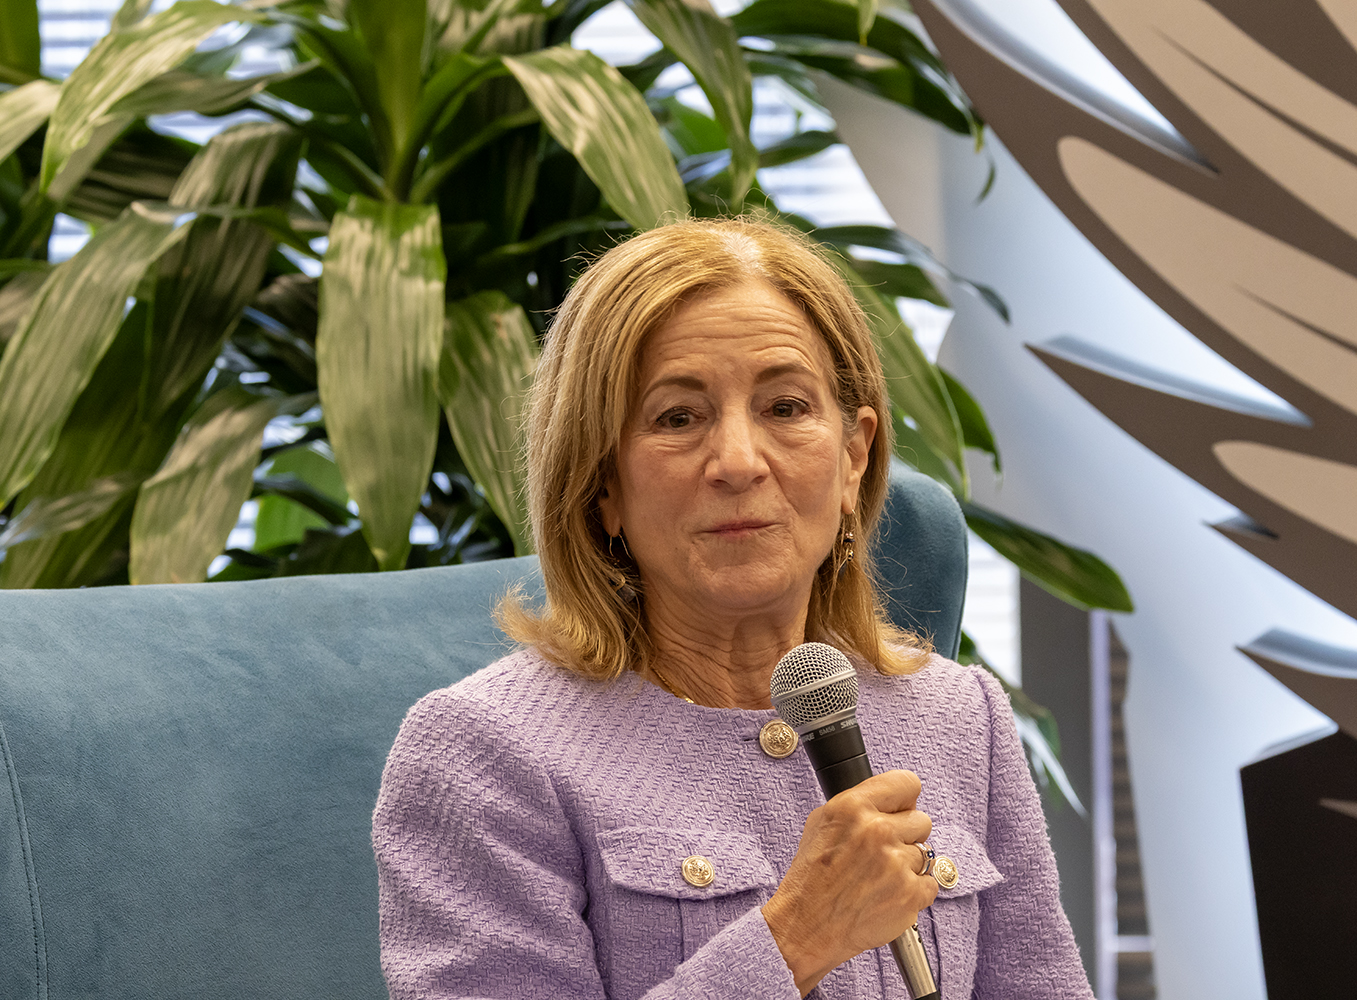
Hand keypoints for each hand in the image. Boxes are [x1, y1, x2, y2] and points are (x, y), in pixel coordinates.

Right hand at [761, 770, 937, 995]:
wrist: (806, 926)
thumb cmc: (810, 878)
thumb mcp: (821, 822)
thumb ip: (858, 804)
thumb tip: (889, 800)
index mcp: (854, 807)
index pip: (907, 783)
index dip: (904, 799)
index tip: (900, 809)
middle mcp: (878, 831)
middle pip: (921, 820)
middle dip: (906, 834)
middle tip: (884, 851)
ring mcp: (897, 864)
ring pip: (925, 853)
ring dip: (907, 865)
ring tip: (879, 877)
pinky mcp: (910, 894)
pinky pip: (929, 883)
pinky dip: (913, 891)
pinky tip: (888, 894)